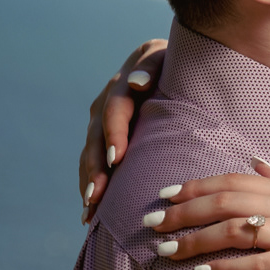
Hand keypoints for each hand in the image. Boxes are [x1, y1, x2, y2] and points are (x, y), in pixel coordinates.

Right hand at [79, 39, 166, 222]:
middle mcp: (107, 101)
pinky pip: (93, 162)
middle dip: (96, 167)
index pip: (115, 109)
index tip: (118, 159)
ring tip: (91, 208)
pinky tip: (91, 212)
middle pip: (96, 136)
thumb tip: (137, 82)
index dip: (114, 133)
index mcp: (124, 83)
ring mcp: (102, 120)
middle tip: (98, 195)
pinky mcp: (103, 136)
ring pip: (91, 153)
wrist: (172, 65)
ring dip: (89, 180)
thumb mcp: (170, 58)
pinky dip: (91, 184)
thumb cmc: (180, 63)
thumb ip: (153, 67)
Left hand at [151, 162, 269, 269]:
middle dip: (184, 211)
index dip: (196, 186)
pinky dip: (227, 267)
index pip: (234, 181)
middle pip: (227, 201)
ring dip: (195, 239)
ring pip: (235, 230)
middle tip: (150, 222)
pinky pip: (257, 264)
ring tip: (166, 252)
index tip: (163, 194)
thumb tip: (256, 162)